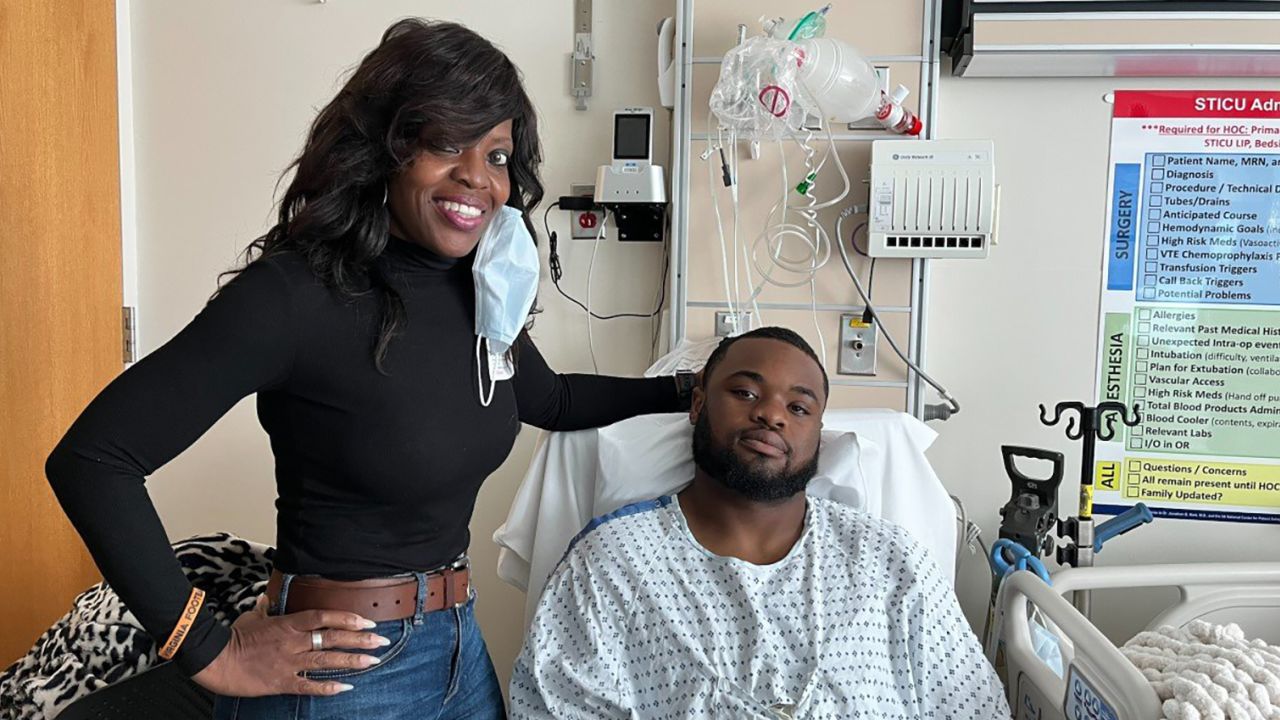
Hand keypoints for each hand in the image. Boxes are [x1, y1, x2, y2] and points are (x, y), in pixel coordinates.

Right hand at [192, 595, 386, 696]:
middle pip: (333, 637)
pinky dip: (328, 687)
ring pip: (327, 660)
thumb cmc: (232, 636)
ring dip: (352, 660)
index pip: (324, 616)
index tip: (367, 620)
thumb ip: (265, 609)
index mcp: (288, 623)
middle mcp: (293, 641)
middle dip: (360, 638)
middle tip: (382, 640)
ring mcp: (289, 662)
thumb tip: (266, 599)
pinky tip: (346, 687)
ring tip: (373, 660)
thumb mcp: (251, 617)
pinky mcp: (281, 682)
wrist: (215, 659)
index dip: (348, 618)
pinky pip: (309, 685)